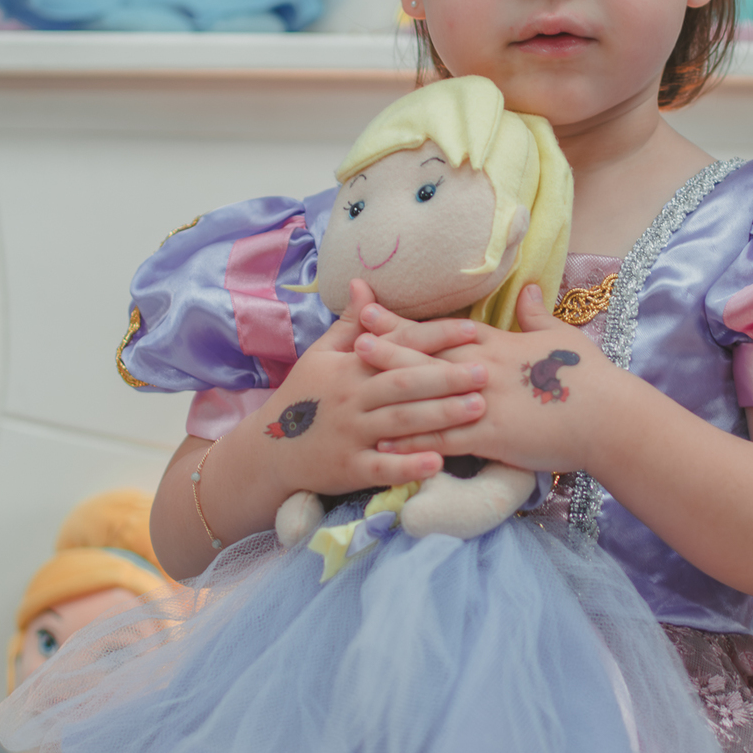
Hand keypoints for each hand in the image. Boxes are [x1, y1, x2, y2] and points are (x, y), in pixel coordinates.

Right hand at [253, 280, 493, 496]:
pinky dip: (409, 465)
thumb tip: (363, 283)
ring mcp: (351, 435)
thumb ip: (349, 324)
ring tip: (478, 408)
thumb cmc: (303, 398)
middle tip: (485, 371)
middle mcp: (352, 398)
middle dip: (447, 376)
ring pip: (400, 423)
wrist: (267, 451)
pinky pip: (383, 468)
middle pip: (405, 384)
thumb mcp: (320, 356)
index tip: (472, 329)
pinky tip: (439, 462)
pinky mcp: (349, 469)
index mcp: (350, 367)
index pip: (398, 345)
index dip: (435, 336)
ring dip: (440, 416)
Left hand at [362, 283, 615, 476]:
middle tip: (353, 334)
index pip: (445, 330)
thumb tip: (528, 289)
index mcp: (499, 345)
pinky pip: (443, 438)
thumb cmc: (590, 377)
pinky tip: (386, 443)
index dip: (409, 320)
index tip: (378, 309)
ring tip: (354, 383)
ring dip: (390, 388)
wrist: (609, 417)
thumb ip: (537, 316)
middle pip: (428, 354)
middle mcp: (485, 369)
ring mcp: (484, 402)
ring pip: (428, 393)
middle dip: (389, 344)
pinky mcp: (490, 436)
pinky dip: (413, 440)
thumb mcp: (562, 337)